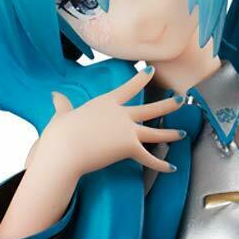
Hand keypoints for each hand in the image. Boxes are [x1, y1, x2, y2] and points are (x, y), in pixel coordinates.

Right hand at [31, 66, 187, 180]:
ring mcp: (127, 131)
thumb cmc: (60, 134)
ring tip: (183, 133)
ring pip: (156, 132)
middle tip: (181, 99)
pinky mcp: (129, 148)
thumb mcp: (61, 116)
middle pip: (150, 108)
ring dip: (171, 133)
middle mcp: (121, 114)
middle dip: (167, 104)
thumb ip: (62, 105)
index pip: (128, 88)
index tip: (151, 71)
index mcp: (105, 103)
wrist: (65, 149)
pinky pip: (150, 158)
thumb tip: (54, 95)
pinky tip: (173, 167)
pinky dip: (161, 164)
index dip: (140, 79)